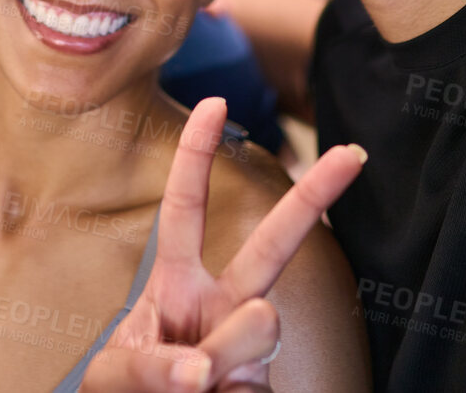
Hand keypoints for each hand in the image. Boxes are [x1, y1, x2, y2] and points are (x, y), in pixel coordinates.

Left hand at [80, 98, 365, 392]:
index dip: (197, 157)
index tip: (214, 101)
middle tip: (350, 155)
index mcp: (176, 284)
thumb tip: (203, 369)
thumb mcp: (115, 375)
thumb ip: (151, 367)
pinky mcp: (267, 385)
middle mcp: (223, 304)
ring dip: (220, 355)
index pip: (185, 210)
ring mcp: (253, 347)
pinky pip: (254, 377)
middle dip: (312, 196)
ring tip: (192, 386)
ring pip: (261, 322)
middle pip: (273, 243)